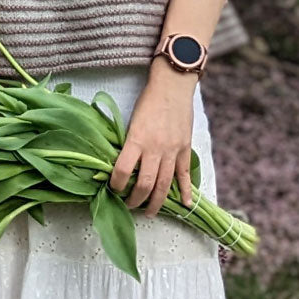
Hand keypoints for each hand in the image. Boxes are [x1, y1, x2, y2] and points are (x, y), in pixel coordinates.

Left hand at [108, 64, 195, 216]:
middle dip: (135, 200)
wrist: (172, 86)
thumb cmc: (149, 100)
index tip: (113, 189)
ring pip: (164, 184)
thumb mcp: (132, 121)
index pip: (122, 171)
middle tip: (129, 206)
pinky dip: (185, 191)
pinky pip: (185, 174)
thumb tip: (122, 165)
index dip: (115, 185)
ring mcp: (172, 150)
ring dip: (156, 202)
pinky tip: (184, 204)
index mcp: (137, 139)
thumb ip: (129, 143)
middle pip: (144, 184)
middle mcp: (154, 148)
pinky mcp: (185, 149)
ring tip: (149, 213)